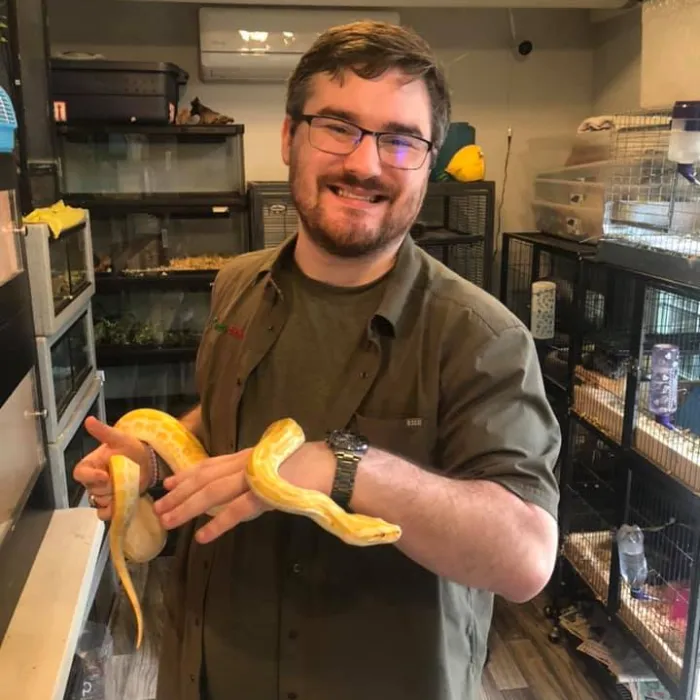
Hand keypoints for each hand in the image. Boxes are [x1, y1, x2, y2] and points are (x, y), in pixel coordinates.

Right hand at [72, 416, 151, 520]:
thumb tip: (89, 420)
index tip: (105, 475)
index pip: (80, 474)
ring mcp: (101, 493)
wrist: (147, 461)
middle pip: (93, 490)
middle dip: (109, 486)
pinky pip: (104, 513)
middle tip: (123, 477)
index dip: (91, 477)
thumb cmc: (131, 448)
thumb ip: (103, 432)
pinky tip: (123, 503)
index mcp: (90, 465)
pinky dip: (112, 512)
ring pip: (100, 501)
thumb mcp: (119, 438)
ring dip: (113, 497)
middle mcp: (92, 480)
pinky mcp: (111, 503)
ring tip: (127, 486)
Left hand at [152, 441, 334, 544]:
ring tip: (168, 522)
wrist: (329, 466)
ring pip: (212, 493)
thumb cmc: (306, 466)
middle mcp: (245, 463)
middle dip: (179, 494)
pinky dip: (217, 524)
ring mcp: (253, 478)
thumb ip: (254, 472)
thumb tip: (236, 487)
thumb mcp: (273, 464)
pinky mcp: (265, 494)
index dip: (187, 474)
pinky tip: (202, 537)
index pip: (210, 464)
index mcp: (247, 456)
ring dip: (187, 508)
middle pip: (204, 479)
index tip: (168, 484)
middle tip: (157, 509)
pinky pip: (236, 510)